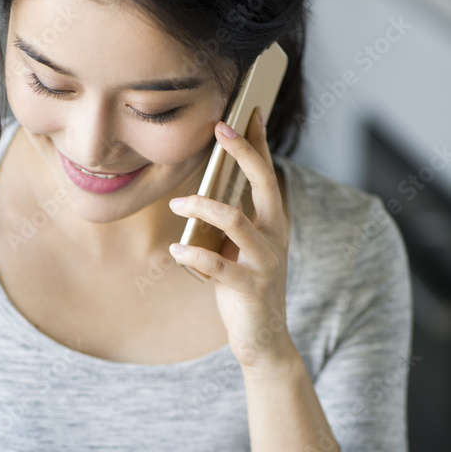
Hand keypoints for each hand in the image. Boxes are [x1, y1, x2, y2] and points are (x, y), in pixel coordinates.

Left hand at [168, 108, 294, 370]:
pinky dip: (191, 254)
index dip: (258, 143)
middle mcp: (276, 237)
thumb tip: (199, 198)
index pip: (268, 175)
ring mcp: (265, 261)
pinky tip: (176, 251)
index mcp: (275, 225)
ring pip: (235, 219)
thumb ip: (228, 227)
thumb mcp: (239, 253)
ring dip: (202, 206)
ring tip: (177, 205)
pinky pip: (216, 264)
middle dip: (242, 152)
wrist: (265, 340)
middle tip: (220, 128)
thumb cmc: (246, 291)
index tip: (249, 111)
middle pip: (262, 183)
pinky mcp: (249, 287)